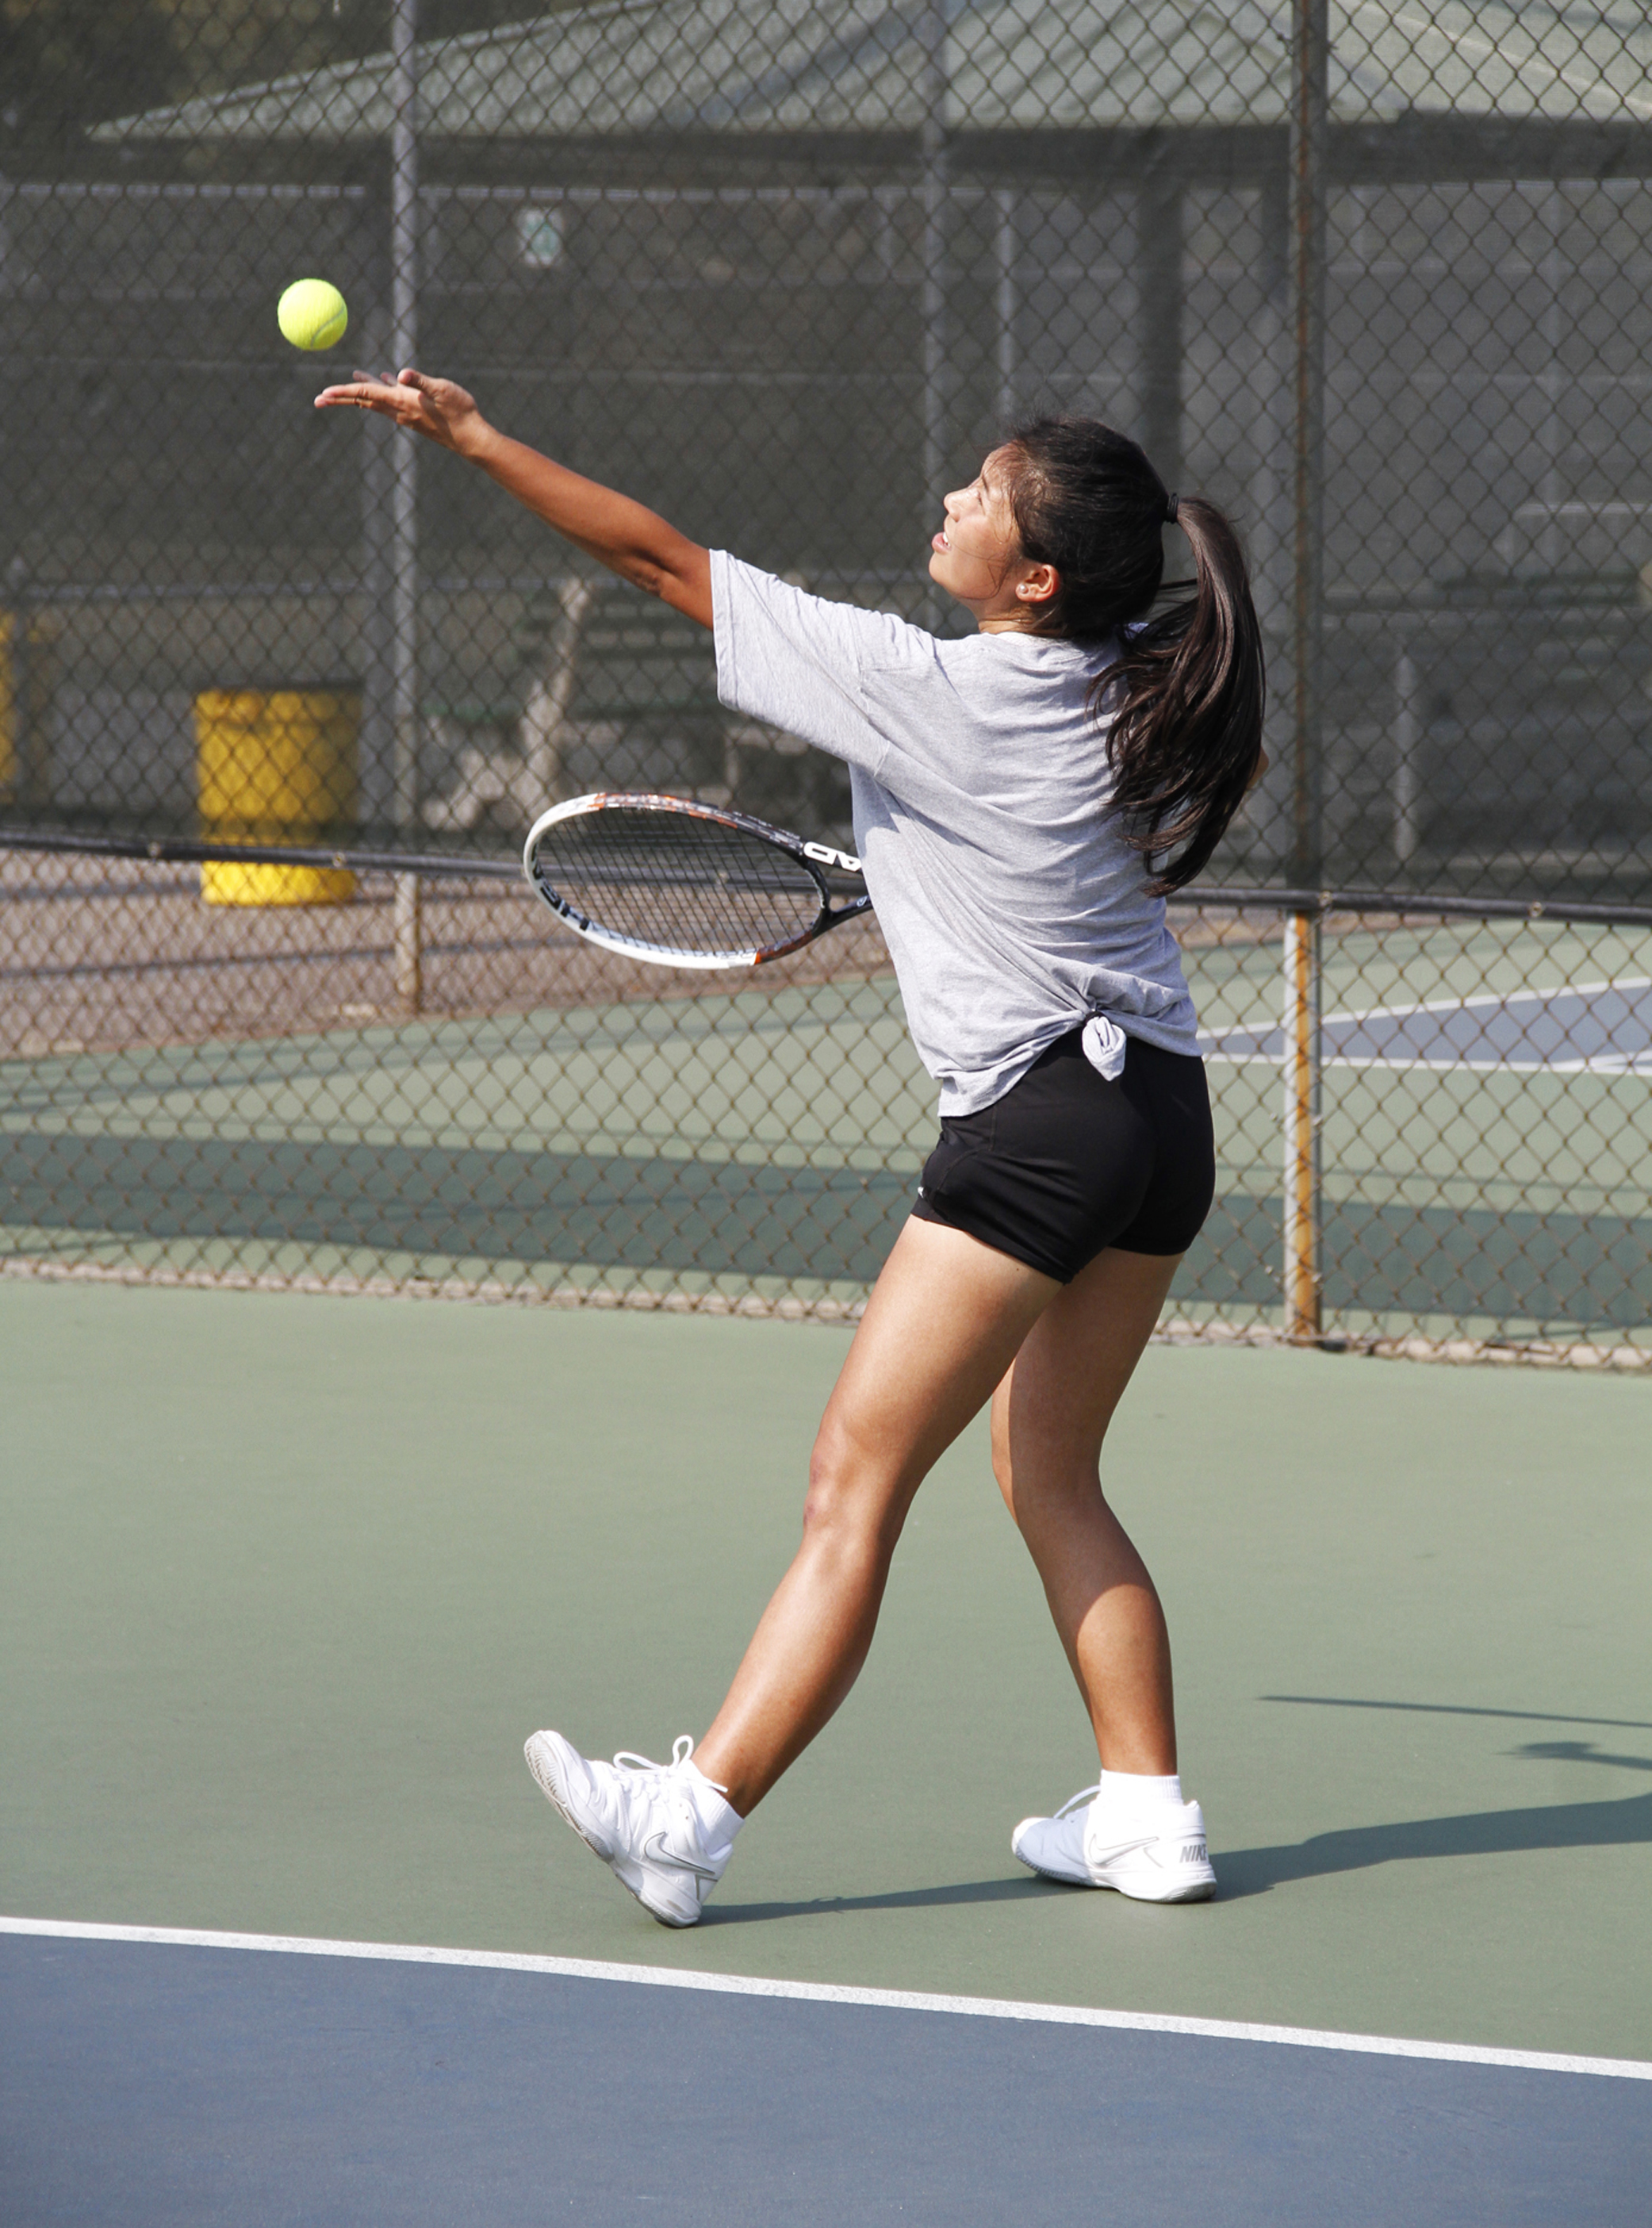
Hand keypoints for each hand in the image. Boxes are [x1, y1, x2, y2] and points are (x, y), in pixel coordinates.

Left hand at [314, 368, 491, 457]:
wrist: (471, 438)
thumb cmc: (459, 412)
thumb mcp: (441, 390)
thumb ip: (420, 381)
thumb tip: (400, 374)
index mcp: (401, 401)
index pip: (365, 395)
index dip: (342, 393)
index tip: (322, 395)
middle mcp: (399, 410)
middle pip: (362, 401)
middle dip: (339, 398)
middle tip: (318, 400)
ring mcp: (406, 414)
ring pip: (375, 401)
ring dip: (357, 393)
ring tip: (343, 387)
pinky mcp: (415, 414)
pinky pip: (391, 401)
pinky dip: (381, 391)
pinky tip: (385, 380)